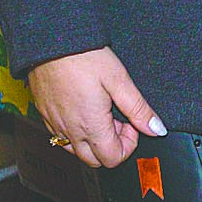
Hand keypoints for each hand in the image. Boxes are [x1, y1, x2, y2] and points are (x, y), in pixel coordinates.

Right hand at [28, 47, 166, 168]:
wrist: (52, 41)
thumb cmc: (83, 57)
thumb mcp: (119, 79)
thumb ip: (139, 108)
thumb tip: (156, 128)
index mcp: (91, 126)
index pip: (113, 158)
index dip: (128, 144)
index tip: (131, 123)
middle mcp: (70, 131)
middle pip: (94, 160)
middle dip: (111, 144)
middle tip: (118, 118)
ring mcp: (54, 125)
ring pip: (76, 151)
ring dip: (93, 140)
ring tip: (101, 111)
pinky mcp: (44, 116)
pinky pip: (60, 137)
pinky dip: (75, 132)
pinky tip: (83, 108)